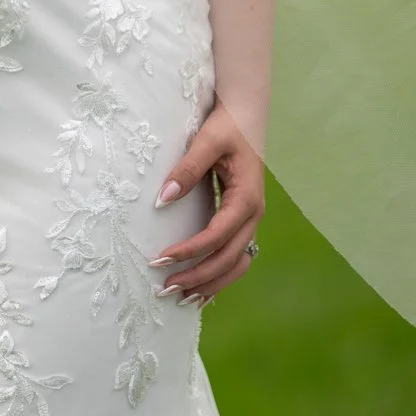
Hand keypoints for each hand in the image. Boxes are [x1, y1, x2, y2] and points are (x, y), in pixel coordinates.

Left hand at [150, 98, 264, 306]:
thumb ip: (186, 169)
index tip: (161, 260)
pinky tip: (200, 290)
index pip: (217, 235)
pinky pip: (236, 257)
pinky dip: (219, 276)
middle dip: (198, 277)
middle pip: (229, 258)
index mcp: (247, 198)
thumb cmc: (226, 126)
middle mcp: (253, 214)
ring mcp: (251, 220)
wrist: (246, 116)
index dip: (190, 251)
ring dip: (211, 284)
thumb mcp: (206, 141)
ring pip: (237, 264)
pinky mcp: (243, 221)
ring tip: (182, 298)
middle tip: (165, 288)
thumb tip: (163, 198)